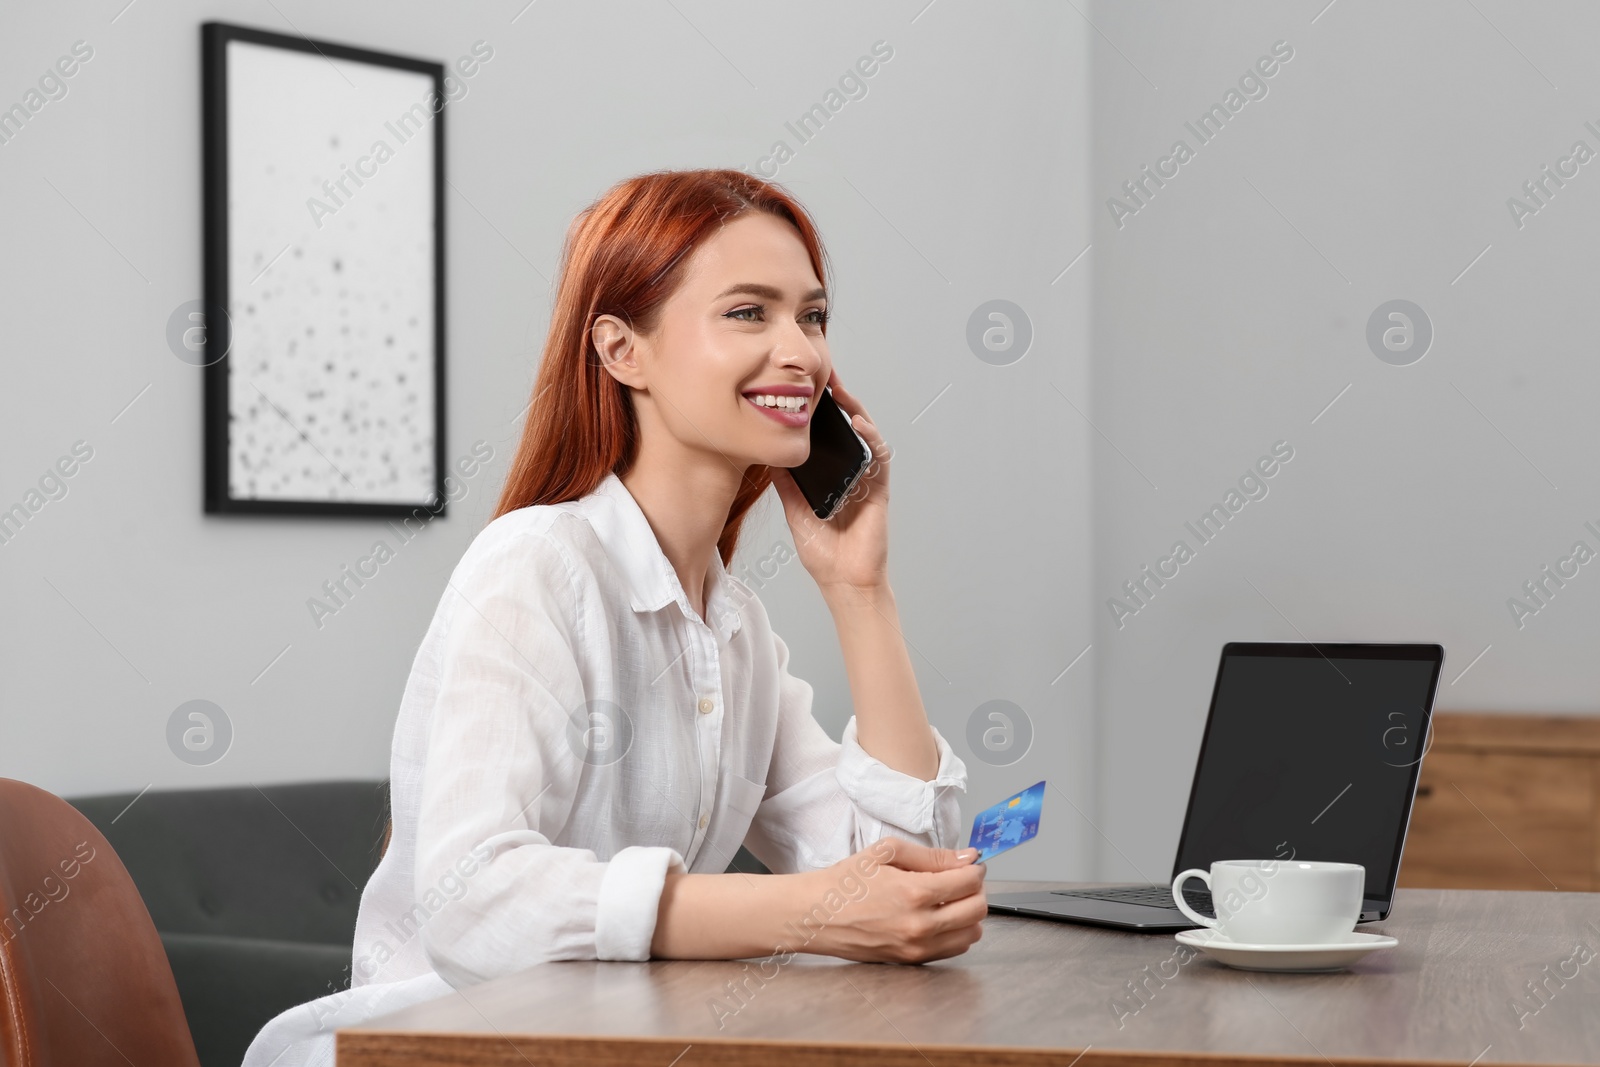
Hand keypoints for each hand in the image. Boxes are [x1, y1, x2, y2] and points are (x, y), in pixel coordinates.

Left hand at [769, 369, 893, 596]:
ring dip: (854, 409)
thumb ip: (786, 483)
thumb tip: (767, 456)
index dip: (817, 412)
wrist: (842, 578)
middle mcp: (850, 471)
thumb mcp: (794, 509)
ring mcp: (866, 477)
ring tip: (839, 388)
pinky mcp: (879, 488)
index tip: (802, 388)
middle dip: (837, 400)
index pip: (825, 436)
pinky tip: (858, 422)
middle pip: (846, 428)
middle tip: (823, 373)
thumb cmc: (823, 550)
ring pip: (864, 435)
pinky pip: (879, 456)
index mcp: (830, 475)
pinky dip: (870, 437)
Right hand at [797, 837, 985, 964]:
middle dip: (977, 889)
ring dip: (970, 913)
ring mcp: (917, 947)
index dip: (975, 869)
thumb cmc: (846, 881)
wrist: (816, 915)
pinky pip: (954, 949)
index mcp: (914, 893)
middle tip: (962, 879)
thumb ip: (932, 855)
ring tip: (951, 898)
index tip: (970, 863)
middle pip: (978, 909)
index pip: (970, 882)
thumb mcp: (886, 852)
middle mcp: (920, 925)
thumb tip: (968, 857)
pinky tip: (939, 916)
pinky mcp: (912, 960)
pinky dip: (957, 931)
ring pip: (972, 934)